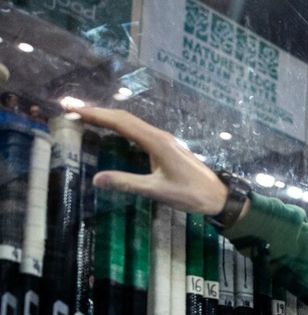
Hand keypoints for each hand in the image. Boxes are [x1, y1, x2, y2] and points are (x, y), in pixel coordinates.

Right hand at [74, 107, 228, 215]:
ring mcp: (164, 140)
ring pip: (132, 123)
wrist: (218, 196)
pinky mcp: (166, 146)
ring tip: (86, 117)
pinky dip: (121, 126)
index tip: (73, 109)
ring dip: (109, 118)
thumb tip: (96, 179)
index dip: (96, 115)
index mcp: (156, 142)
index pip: (120, 123)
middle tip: (72, 109)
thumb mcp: (157, 191)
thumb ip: (127, 183)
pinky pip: (139, 130)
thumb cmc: (191, 194)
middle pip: (124, 118)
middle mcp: (159, 136)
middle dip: (98, 112)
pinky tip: (113, 131)